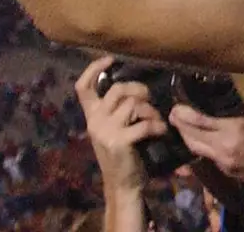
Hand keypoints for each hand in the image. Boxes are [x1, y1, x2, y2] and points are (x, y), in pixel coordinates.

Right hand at [76, 56, 167, 196]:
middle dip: (138, 89)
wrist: (123, 184)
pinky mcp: (119, 142)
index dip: (94, 69)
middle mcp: (95, 121)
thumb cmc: (123, 154)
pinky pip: (144, 123)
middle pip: (117, 90)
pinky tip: (160, 131)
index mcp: (92, 116)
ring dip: (150, 110)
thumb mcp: (113, 128)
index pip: (83, 88)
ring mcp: (105, 132)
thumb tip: (135, 87)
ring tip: (155, 119)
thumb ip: (117, 109)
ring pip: (133, 104)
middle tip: (148, 98)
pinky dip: (157, 125)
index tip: (111, 59)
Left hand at [169, 105, 243, 188]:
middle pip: (191, 138)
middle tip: (173, 114)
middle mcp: (224, 148)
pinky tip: (200, 138)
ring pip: (197, 150)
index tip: (176, 106)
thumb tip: (220, 100)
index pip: (199, 122)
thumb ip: (238, 112)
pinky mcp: (228, 171)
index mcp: (234, 130)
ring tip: (181, 125)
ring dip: (187, 137)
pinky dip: (201, 146)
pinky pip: (208, 156)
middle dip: (179, 126)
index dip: (184, 115)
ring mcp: (225, 163)